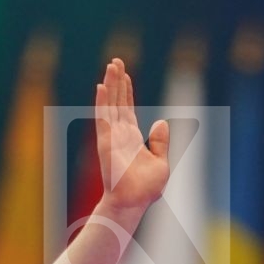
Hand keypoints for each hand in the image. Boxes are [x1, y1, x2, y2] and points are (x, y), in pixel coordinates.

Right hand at [96, 58, 168, 216]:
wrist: (133, 203)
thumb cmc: (146, 189)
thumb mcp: (161, 162)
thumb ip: (161, 142)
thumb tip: (161, 122)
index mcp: (132, 137)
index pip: (127, 108)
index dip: (126, 90)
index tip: (125, 74)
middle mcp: (119, 134)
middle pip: (117, 101)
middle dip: (117, 81)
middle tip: (116, 60)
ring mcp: (111, 136)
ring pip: (110, 104)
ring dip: (110, 85)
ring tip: (111, 65)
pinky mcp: (106, 142)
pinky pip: (103, 118)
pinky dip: (101, 102)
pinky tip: (101, 86)